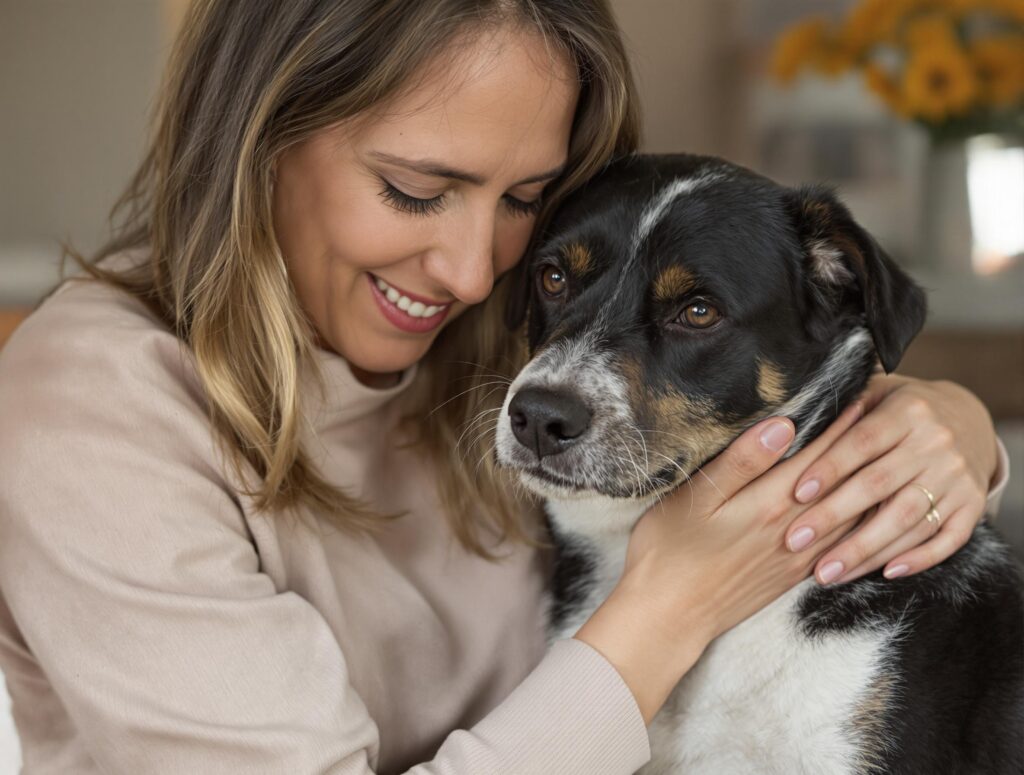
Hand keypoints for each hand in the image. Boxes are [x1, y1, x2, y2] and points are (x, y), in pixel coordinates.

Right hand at [623, 401, 863, 642]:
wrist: (669, 615)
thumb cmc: (670, 550)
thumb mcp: (695, 498)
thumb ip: (742, 462)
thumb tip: (783, 425)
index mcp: (769, 504)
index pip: (818, 456)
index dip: (840, 425)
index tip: (862, 397)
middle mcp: (793, 530)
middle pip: (841, 483)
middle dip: (863, 450)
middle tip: (885, 421)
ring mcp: (796, 557)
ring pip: (849, 516)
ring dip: (868, 486)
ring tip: (883, 459)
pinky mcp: (791, 576)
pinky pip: (841, 546)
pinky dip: (859, 524)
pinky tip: (864, 514)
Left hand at [785, 374, 997, 584]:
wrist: (969, 418)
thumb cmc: (898, 410)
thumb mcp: (875, 395)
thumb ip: (841, 411)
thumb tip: (787, 428)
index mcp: (907, 411)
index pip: (862, 442)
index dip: (829, 468)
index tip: (796, 493)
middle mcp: (936, 443)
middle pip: (879, 485)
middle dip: (833, 516)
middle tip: (795, 541)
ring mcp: (957, 476)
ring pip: (908, 519)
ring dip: (864, 550)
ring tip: (825, 573)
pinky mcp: (973, 504)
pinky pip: (948, 538)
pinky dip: (918, 558)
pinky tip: (884, 573)